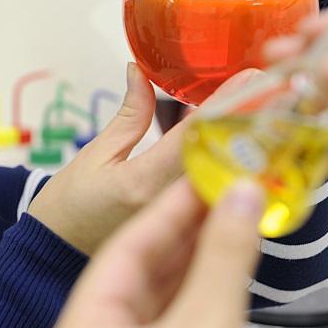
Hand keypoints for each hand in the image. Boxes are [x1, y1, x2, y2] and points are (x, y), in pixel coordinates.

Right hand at [28, 64, 263, 254]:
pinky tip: (244, 149)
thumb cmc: (68, 207)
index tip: (250, 78)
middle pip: (221, 159)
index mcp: (142, 182)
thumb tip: (140, 71)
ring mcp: (180, 226)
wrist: (55, 256)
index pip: (195, 138)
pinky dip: (230, 173)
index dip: (226, 106)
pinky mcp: (185, 237)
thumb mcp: (95, 155)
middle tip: (272, 90)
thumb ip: (128, 116)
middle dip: (247, 124)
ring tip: (267, 112)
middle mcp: (168, 206)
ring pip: (224, 180)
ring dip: (245, 148)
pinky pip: (216, 200)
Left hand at [37, 178, 266, 327]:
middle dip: (189, 231)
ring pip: (166, 295)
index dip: (168, 209)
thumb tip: (235, 200)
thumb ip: (223, 257)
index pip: (124, 250)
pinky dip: (208, 292)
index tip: (203, 176)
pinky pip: (182, 321)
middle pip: (144, 270)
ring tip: (236, 216)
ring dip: (203, 258)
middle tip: (226, 191)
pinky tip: (232, 263)